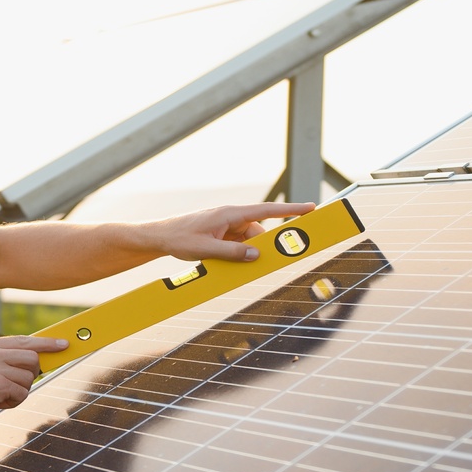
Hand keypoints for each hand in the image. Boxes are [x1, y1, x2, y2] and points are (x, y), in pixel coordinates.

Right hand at [0, 335, 68, 421]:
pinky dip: (14, 402)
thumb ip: (0, 358)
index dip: (46, 343)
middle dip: (32, 372)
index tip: (64, 344)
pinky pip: (22, 393)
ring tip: (0, 396)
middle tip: (18, 383)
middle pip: (32, 357)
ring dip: (20, 391)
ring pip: (28, 378)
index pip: (24, 339)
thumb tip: (32, 360)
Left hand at [151, 202, 314, 262]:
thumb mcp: (206, 249)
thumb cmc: (180, 238)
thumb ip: (233, 253)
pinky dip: (237, 255)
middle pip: (259, 232)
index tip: (310, 208)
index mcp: (230, 214)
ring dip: (245, 254)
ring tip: (227, 262)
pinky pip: (238, 245)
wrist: (161, 237)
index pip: (267, 210)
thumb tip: (256, 255)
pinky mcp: (222, 235)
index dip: (291, 210)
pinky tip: (225, 263)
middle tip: (267, 259)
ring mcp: (227, 226)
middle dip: (261, 247)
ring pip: (249, 241)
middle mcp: (232, 218)